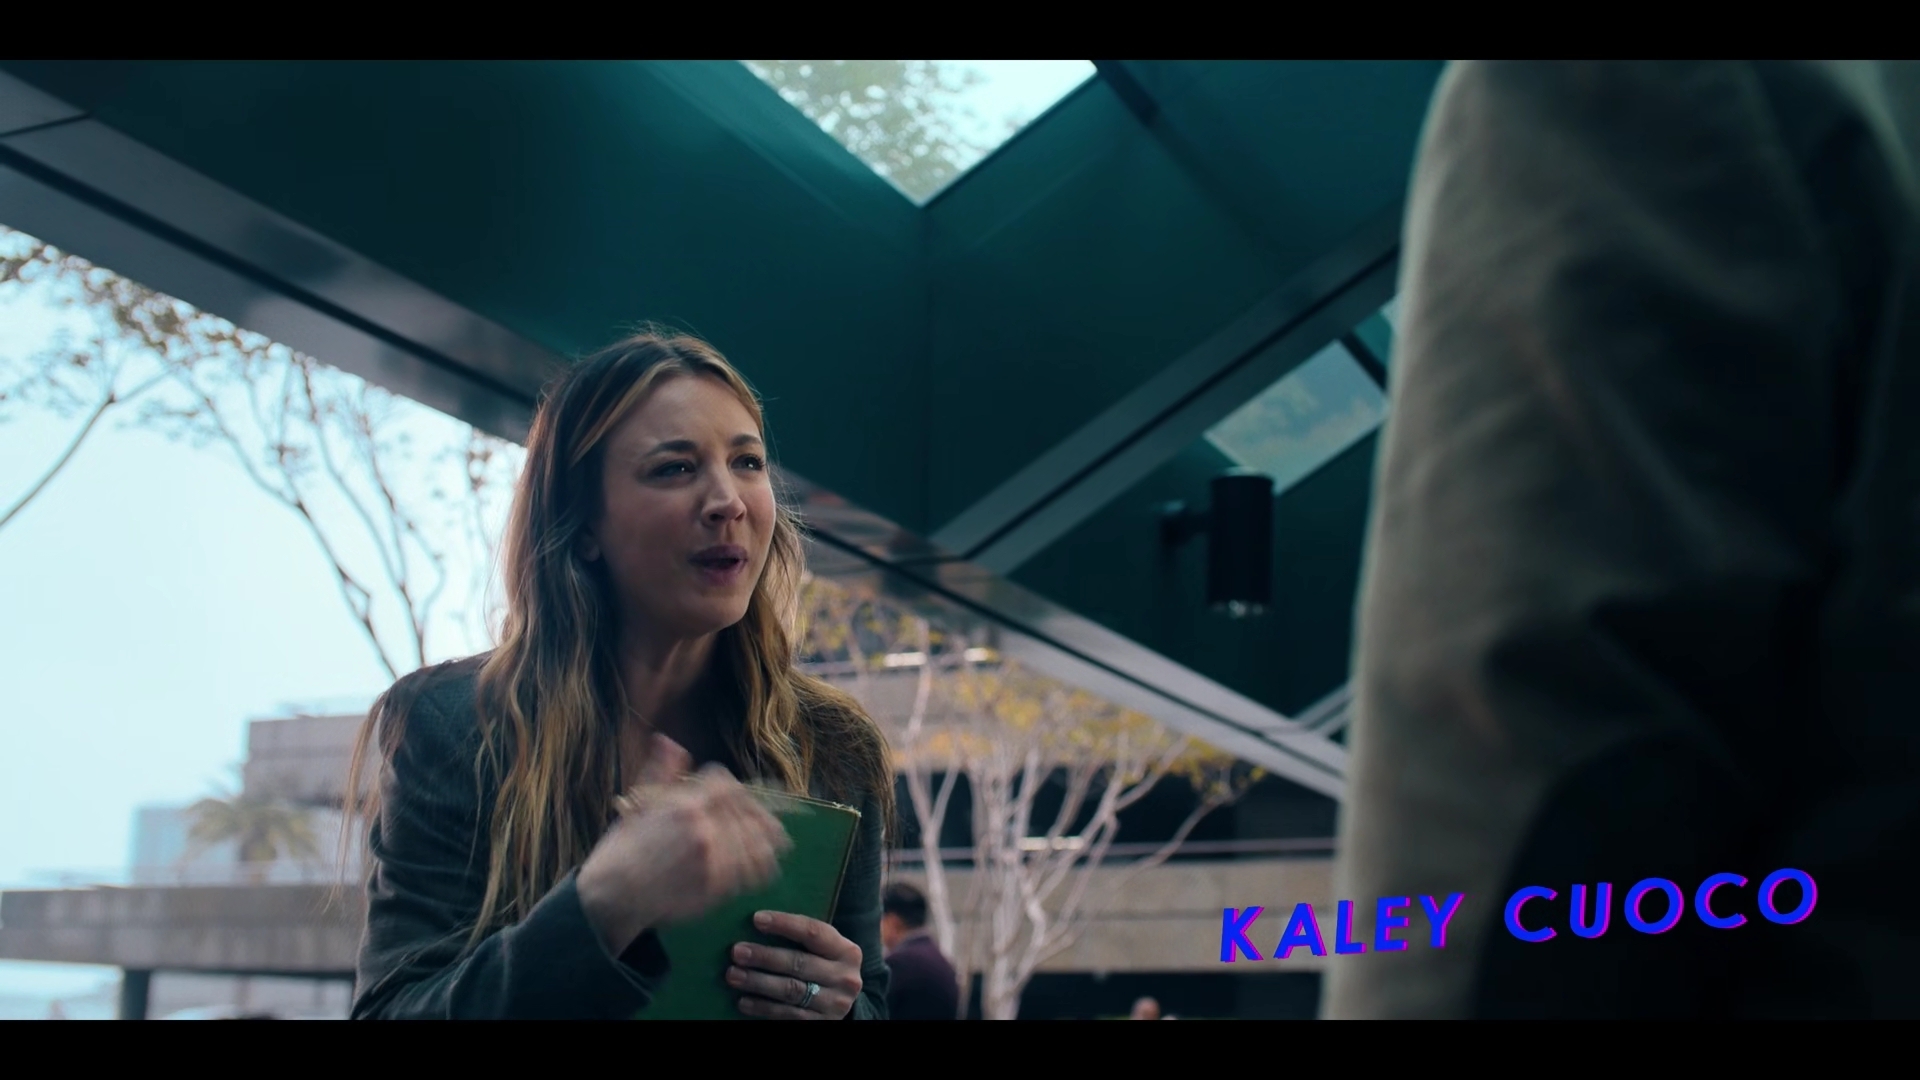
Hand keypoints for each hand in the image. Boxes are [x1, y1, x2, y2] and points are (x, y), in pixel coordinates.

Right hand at [577, 736, 790, 954]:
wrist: (612, 895)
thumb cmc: (623, 849)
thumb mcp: (638, 803)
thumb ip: (660, 772)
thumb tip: (668, 740)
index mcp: (686, 804)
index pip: (728, 786)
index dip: (740, 793)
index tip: (746, 802)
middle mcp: (703, 828)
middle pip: (748, 812)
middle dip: (759, 817)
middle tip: (771, 825)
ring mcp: (712, 859)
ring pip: (757, 842)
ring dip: (767, 841)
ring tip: (774, 844)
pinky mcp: (717, 887)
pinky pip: (753, 873)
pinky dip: (763, 866)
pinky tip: (765, 865)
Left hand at [727, 911, 862, 1019]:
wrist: (840, 1002)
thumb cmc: (823, 966)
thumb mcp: (824, 951)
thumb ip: (802, 938)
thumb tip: (757, 921)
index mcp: (846, 951)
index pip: (813, 932)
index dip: (784, 924)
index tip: (756, 919)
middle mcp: (845, 977)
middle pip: (799, 963)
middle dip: (764, 956)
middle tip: (737, 952)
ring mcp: (834, 1004)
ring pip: (790, 990)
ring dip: (758, 982)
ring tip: (733, 975)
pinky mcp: (821, 1023)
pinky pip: (787, 1014)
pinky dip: (762, 1007)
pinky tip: (743, 1001)